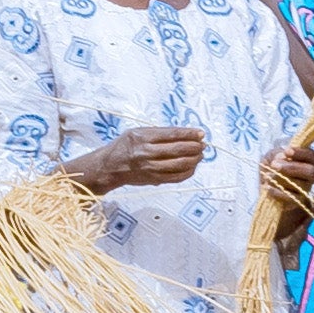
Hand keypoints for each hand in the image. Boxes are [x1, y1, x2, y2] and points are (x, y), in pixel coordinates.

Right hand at [65, 127, 206, 195]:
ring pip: (180, 164)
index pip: (172, 134)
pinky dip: (188, 172)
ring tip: (200, 155)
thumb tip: (185, 134)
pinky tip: (192, 167)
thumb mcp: (138, 132)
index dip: (190, 134)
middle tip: (203, 145)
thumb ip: (159, 133)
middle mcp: (146, 152)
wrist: (110, 167)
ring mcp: (150, 168)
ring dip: (194, 159)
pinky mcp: (153, 180)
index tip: (201, 133)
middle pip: (178, 149)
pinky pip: (175, 177)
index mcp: (142, 137)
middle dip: (195, 147)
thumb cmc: (125, 146)